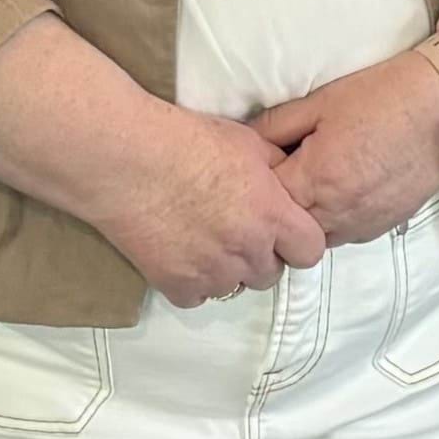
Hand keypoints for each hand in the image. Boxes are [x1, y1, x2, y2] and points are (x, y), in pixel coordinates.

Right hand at [87, 108, 327, 307]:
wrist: (128, 159)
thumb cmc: (186, 141)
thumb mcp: (249, 142)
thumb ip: (277, 169)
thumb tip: (289, 180)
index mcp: (272, 216)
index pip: (310, 251)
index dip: (298, 242)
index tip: (282, 231)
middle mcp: (248, 251)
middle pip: (270, 274)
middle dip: (259, 256)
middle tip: (234, 230)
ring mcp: (212, 272)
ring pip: (233, 287)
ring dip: (225, 269)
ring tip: (202, 238)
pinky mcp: (176, 285)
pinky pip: (196, 296)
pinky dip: (190, 281)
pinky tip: (178, 252)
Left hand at [253, 53, 438, 246]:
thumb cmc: (381, 96)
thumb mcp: (319, 101)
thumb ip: (273, 126)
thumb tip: (241, 141)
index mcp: (313, 182)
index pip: (262, 201)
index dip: (253, 183)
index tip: (256, 164)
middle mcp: (335, 214)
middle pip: (285, 227)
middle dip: (276, 205)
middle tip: (282, 172)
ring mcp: (361, 225)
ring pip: (314, 237)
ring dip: (305, 216)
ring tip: (314, 180)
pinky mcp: (382, 227)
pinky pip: (343, 233)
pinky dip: (333, 218)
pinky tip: (342, 187)